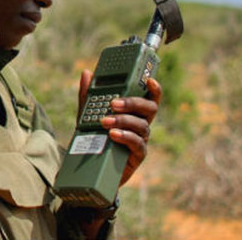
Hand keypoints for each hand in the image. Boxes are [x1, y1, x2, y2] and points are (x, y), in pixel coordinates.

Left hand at [77, 70, 161, 185]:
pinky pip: (137, 145)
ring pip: (142, 126)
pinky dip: (125, 137)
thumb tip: (87, 73)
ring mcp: (141, 140)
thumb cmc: (95, 137)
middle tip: (114, 103)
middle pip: (149, 109)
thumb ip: (88, 95)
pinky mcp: (137, 156)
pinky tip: (112, 135)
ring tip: (105, 121)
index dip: (154, 89)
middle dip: (133, 103)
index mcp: (134, 112)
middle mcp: (141, 124)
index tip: (149, 79)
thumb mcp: (88, 114)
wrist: (91, 167)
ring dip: (123, 121)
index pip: (149, 98)